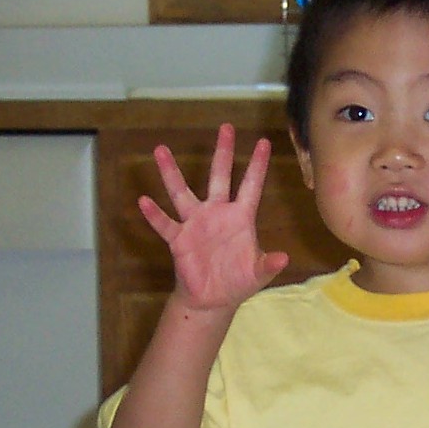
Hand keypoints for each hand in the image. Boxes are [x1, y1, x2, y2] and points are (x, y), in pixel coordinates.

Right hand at [139, 122, 288, 311]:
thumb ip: (269, 265)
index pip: (251, 186)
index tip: (264, 142)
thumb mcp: (258, 273)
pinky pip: (164, 224)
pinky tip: (144, 201)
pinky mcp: (179, 239)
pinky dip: (154, 214)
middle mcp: (217, 213)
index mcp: (240, 218)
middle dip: (223, 153)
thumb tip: (284, 259)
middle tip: (226, 127)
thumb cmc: (238, 281)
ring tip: (160, 149)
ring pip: (181, 192)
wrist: (214, 299)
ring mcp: (196, 224)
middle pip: (220, 176)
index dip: (258, 166)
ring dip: (170, 173)